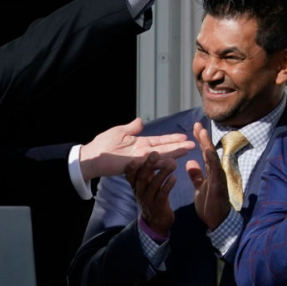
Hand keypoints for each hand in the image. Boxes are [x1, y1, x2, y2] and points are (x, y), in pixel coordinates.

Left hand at [79, 117, 194, 180]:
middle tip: (194, 145)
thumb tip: (141, 121)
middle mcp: (143, 152)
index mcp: (140, 143)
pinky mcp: (135, 165)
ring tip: (187, 151)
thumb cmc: (103, 145)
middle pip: (164, 149)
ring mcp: (140, 159)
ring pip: (161, 156)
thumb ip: (131, 128)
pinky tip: (172, 161)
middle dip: (178, 147)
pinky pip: (151, 164)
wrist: (92, 156)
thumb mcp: (119, 132)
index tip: (184, 137)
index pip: (160, 141)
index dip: (172, 139)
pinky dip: (161, 163)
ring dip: (174, 154)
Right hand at [126, 152, 176, 235]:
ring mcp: (148, 200)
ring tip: (172, 163)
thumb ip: (147, 173)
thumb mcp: (145, 186)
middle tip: (155, 153)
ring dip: (163, 173)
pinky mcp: (158, 206)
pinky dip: (168, 185)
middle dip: (148, 165)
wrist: (156, 221)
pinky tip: (174, 177)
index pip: (130, 175)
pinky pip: (162, 194)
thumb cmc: (152, 198)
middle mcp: (139, 192)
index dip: (131, 167)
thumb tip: (152, 156)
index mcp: (135, 186)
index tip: (135, 158)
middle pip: (142, 177)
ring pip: (154, 184)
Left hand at [185, 122, 230, 229]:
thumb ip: (196, 175)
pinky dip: (212, 161)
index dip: (200, 141)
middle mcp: (215, 173)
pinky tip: (208, 152)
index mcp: (210, 173)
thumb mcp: (199, 188)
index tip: (195, 128)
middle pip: (209, 152)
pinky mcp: (219, 186)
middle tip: (197, 124)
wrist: (215, 222)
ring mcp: (219, 178)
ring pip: (213, 159)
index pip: (204, 153)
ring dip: (207, 145)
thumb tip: (190, 162)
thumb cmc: (210, 205)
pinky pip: (216, 172)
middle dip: (203, 138)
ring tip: (202, 132)